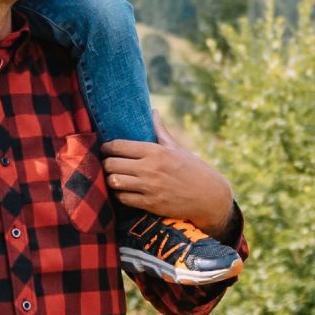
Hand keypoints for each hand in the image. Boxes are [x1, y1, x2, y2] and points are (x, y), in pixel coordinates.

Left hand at [101, 111, 234, 238]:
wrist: (209, 197)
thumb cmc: (192, 169)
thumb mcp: (176, 147)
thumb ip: (159, 130)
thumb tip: (153, 110)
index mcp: (155, 151)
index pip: (118, 146)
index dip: (107, 147)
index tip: (105, 149)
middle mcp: (150, 168)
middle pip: (111, 164)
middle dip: (106, 164)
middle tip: (108, 164)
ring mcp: (149, 187)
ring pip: (114, 182)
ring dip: (110, 179)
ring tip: (113, 177)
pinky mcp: (151, 204)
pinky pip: (123, 198)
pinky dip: (119, 194)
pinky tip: (123, 190)